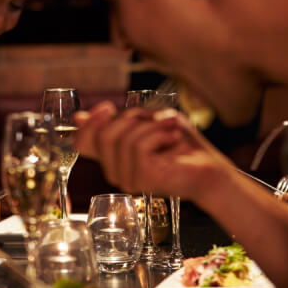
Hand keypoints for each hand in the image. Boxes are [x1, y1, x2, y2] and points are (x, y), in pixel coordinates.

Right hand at [73, 101, 231, 201]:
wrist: (210, 168)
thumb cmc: (181, 145)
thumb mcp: (146, 124)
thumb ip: (116, 122)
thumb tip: (77, 117)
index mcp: (114, 158)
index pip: (82, 142)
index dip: (90, 121)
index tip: (108, 108)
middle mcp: (116, 171)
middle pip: (101, 135)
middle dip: (129, 117)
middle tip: (154, 117)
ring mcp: (127, 178)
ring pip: (121, 139)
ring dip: (149, 125)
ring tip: (170, 128)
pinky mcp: (141, 179)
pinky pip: (138, 146)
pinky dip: (158, 134)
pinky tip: (173, 139)